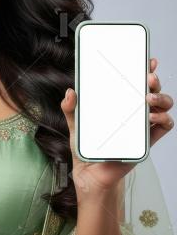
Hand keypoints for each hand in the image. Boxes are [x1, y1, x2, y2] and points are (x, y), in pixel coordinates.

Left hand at [60, 57, 173, 197]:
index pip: (134, 82)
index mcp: (119, 104)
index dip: (144, 69)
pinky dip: (164, 118)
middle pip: (151, 90)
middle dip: (154, 80)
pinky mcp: (146, 140)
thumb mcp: (75, 125)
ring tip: (149, 98)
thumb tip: (70, 92)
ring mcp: (142, 125)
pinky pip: (164, 126)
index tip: (148, 59)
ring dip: (161, 98)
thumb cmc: (86, 149)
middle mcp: (133, 111)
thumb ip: (70, 109)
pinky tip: (155, 116)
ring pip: (162, 105)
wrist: (90, 175)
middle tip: (148, 77)